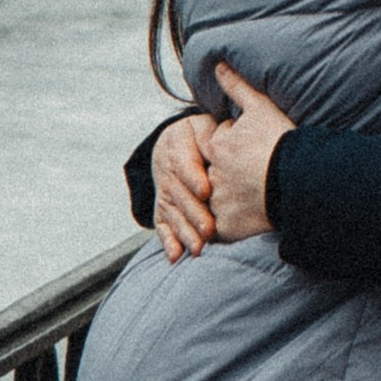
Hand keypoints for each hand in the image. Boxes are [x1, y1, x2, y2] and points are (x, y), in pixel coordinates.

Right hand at [154, 113, 215, 262]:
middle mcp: (164, 166)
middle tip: (208, 229)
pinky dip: (168, 242)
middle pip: (176, 193)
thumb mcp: (207, 125)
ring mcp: (162, 188)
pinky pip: (162, 225)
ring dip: (184, 232)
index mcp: (175, 142)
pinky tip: (175, 256)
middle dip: (193, 213)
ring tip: (199, 247)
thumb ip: (212, 134)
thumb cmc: (206, 133)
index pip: (182, 161)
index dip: (193, 176)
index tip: (206, 191)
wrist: (183, 140)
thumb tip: (218, 145)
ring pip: (171, 212)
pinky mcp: (162, 206)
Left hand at [205, 65, 295, 243]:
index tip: (240, 155)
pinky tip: (240, 225)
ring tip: (239, 205)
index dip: (225, 149)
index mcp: (217, 148)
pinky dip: (225, 229)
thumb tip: (218, 65)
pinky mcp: (226, 228)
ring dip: (218, 205)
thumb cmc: (282, 144)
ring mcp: (217, 203)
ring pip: (209, 205)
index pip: (211, 147)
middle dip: (218, 179)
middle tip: (240, 182)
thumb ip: (237, 86)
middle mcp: (211, 176)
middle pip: (207, 177)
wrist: (299, 181)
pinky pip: (219, 230)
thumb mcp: (260, 108)